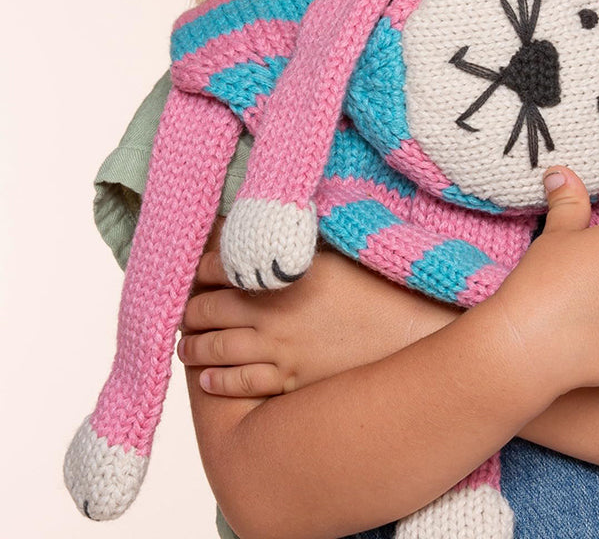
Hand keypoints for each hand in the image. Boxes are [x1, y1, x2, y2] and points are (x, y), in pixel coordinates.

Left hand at [178, 219, 458, 396]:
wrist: (410, 331)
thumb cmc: (379, 285)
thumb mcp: (337, 251)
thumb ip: (299, 238)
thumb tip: (275, 218)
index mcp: (279, 274)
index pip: (219, 266)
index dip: (200, 264)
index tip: (193, 264)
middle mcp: (269, 315)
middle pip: (207, 310)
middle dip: (189, 307)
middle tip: (183, 306)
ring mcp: (278, 351)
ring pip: (215, 350)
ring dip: (193, 346)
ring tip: (185, 343)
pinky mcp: (290, 380)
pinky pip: (240, 385)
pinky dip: (216, 382)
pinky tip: (208, 379)